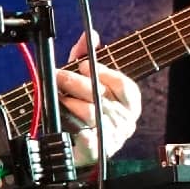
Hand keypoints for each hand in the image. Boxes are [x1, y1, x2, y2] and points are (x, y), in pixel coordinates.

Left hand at [57, 31, 142, 165]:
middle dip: (78, 84)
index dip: (103, 73)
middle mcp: (126, 121)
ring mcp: (114, 138)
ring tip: (59, 97)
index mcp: (130, 103)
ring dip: (73, 104)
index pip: (123, 85)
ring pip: (92, 115)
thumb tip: (91, 35)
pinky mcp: (98, 153)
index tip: (84, 64)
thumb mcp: (84, 79)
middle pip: (103, 98)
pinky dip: (86, 137)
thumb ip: (87, 57)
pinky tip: (79, 133)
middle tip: (60, 75)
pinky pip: (93, 144)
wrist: (76, 142)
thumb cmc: (83, 107)